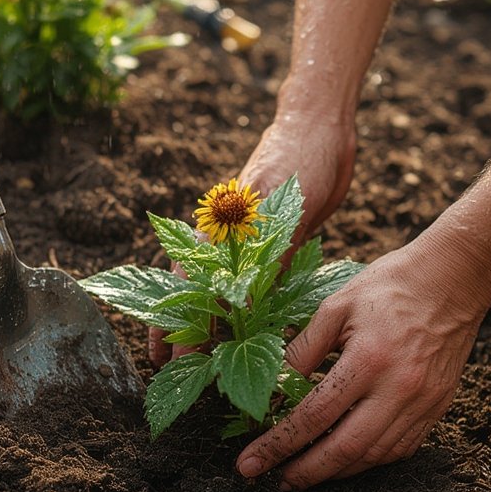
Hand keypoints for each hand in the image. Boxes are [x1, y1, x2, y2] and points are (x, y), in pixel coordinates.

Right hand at [149, 108, 356, 365]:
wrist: (323, 124)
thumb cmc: (301, 154)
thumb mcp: (285, 202)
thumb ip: (268, 252)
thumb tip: (244, 309)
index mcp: (222, 226)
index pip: (189, 283)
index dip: (179, 320)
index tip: (173, 355)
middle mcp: (231, 237)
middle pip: (197, 290)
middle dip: (181, 327)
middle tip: (167, 366)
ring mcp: (252, 241)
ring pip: (224, 290)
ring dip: (212, 322)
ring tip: (200, 358)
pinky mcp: (278, 241)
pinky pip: (260, 282)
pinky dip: (252, 307)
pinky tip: (253, 331)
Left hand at [235, 227, 490, 489]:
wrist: (453, 279)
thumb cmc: (389, 287)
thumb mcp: (335, 306)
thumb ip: (304, 349)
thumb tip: (275, 389)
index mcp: (368, 360)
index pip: (314, 415)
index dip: (278, 444)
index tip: (249, 463)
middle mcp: (398, 389)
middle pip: (344, 449)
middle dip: (305, 472)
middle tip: (277, 482)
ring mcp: (423, 403)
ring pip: (374, 456)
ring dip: (336, 472)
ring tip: (305, 474)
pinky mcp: (438, 408)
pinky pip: (400, 449)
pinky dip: (369, 461)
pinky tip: (345, 459)